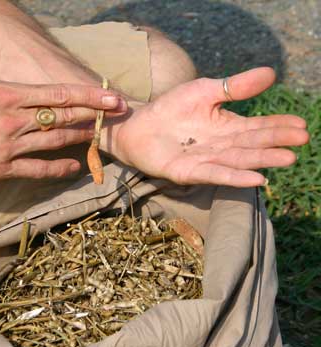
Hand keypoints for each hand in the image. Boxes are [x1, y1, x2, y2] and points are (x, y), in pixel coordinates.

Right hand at [0, 80, 126, 181]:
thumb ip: (12, 94)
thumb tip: (37, 97)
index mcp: (9, 95)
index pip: (59, 94)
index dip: (89, 96)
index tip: (110, 97)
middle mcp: (14, 119)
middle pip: (64, 116)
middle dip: (94, 114)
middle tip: (117, 114)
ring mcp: (11, 145)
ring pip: (56, 141)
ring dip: (80, 138)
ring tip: (98, 136)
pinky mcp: (4, 167)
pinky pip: (39, 169)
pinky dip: (59, 168)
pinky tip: (75, 166)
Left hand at [113, 67, 308, 186]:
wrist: (139, 126)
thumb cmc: (171, 108)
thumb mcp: (204, 91)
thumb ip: (234, 86)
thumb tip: (271, 72)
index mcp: (226, 127)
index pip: (257, 126)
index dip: (278, 126)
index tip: (301, 125)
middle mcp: (220, 146)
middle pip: (251, 144)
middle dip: (276, 142)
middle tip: (302, 140)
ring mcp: (205, 160)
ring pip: (237, 160)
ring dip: (261, 160)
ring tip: (286, 159)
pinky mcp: (188, 172)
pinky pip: (214, 174)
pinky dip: (234, 177)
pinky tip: (255, 178)